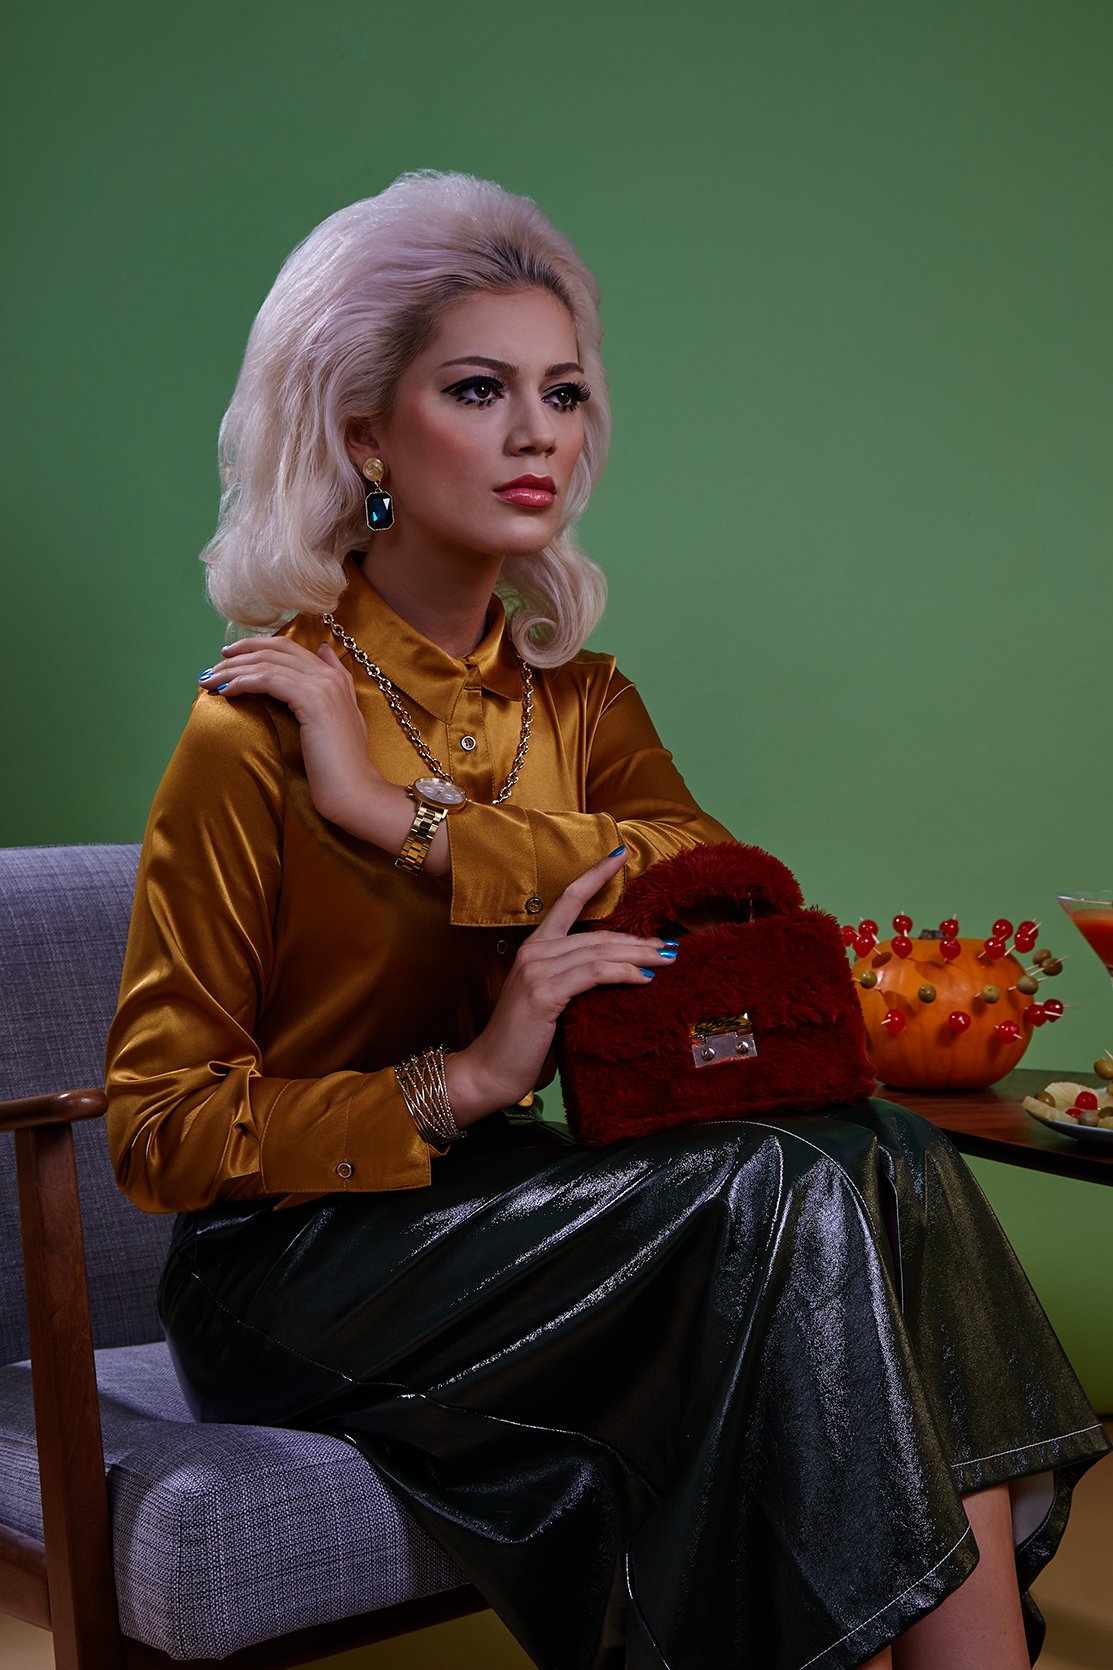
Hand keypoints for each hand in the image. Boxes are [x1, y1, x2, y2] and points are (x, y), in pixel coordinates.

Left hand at [199, 640, 425, 858]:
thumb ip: (336, 684)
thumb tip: (325, 650)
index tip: (232, 656)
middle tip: (214, 665)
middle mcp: (330, 675)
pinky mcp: (312, 700)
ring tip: (209, 681)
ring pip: (268, 663)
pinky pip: (268, 679)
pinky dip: (243, 682)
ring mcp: (323, 686)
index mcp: (336, 678)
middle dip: (241, 652)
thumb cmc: (343, 766)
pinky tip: (226, 691)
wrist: (355, 790)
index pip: (290, 648)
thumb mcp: (343, 718)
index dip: (258, 646)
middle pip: (276, 649)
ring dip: (233, 670)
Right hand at [447, 847, 677, 1124]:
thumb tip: (616, 974)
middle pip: (596, 933)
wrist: (490, 1070)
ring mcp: (537, 969)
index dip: (594, 876)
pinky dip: (622, 972)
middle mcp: (534, 951)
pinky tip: (644, 977)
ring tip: (667, 957)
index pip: (567, 900)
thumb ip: (574, 981)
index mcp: (534, 947)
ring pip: (599, 951)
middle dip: (637, 938)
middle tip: (670, 943)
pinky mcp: (544, 992)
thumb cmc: (522, 1041)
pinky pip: (593, 974)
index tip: (619, 855)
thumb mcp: (550, 1000)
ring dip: (639, 954)